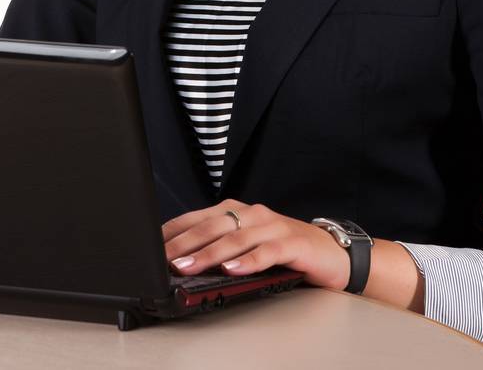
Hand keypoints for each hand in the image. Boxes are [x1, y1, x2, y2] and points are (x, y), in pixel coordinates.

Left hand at [161, 199, 351, 291]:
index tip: (150, 248)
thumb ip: (220, 248)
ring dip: (209, 254)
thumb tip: (180, 262)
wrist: (333, 253)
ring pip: (236, 239)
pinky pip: (267, 252)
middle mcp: (253, 214)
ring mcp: (273, 227)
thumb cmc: (285, 250)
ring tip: (188, 267)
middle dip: (184, 244)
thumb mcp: (247, 245)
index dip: (173, 233)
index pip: (197, 219)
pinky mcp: (293, 243)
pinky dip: (249, 261)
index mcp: (237, 212)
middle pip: (212, 227)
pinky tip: (233, 269)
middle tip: (163, 260)